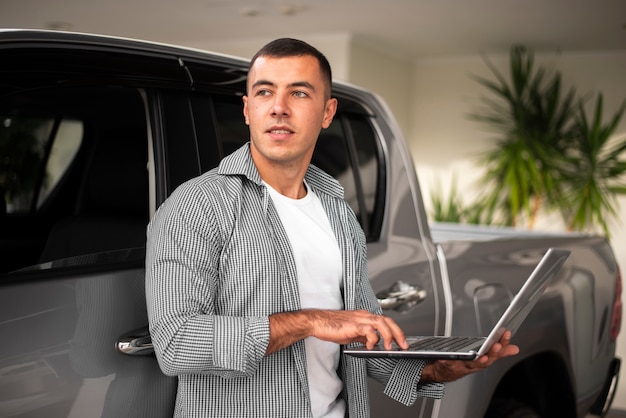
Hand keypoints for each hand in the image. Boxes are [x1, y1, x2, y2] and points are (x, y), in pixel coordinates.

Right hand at [266, 309, 407, 354]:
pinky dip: (373, 338)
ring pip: (381, 323)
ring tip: (390, 347)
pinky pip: (368, 330)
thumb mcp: (351, 333)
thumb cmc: (331, 326)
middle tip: (403, 345)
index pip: (385, 321)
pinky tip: (370, 346)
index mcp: (364, 316)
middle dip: (398, 333)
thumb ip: (362, 336)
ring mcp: (359, 319)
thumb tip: (372, 343)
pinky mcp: (353, 325)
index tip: (401, 341)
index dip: (395, 331)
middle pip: (387, 320)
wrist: (317, 322)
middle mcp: (364, 315)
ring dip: (389, 335)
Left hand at [421, 331, 519, 382]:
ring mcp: (461, 366)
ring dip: (475, 360)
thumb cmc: (466, 363)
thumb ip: (499, 353)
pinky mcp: (448, 365)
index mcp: (483, 361)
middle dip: (492, 354)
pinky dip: (447, 360)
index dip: (503, 346)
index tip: (506, 334)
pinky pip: (448, 363)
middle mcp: (474, 366)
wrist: (446, 371)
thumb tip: (515, 348)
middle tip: (497, 345)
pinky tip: (446, 356)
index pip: (495, 354)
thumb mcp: (485, 357)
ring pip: (470, 364)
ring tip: (480, 355)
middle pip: (485, 361)